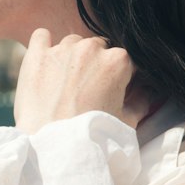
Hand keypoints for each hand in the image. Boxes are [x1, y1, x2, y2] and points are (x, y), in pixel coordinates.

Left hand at [13, 30, 151, 134]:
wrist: (54, 148)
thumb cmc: (93, 137)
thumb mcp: (128, 121)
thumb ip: (143, 100)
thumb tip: (148, 89)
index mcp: (118, 61)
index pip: (125, 60)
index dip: (121, 75)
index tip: (112, 89)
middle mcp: (91, 49)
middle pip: (98, 47)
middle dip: (96, 64)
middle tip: (87, 89)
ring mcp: (61, 49)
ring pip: (72, 42)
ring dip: (72, 56)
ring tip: (65, 83)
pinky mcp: (36, 55)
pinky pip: (41, 36)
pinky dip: (44, 45)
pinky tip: (46, 62)